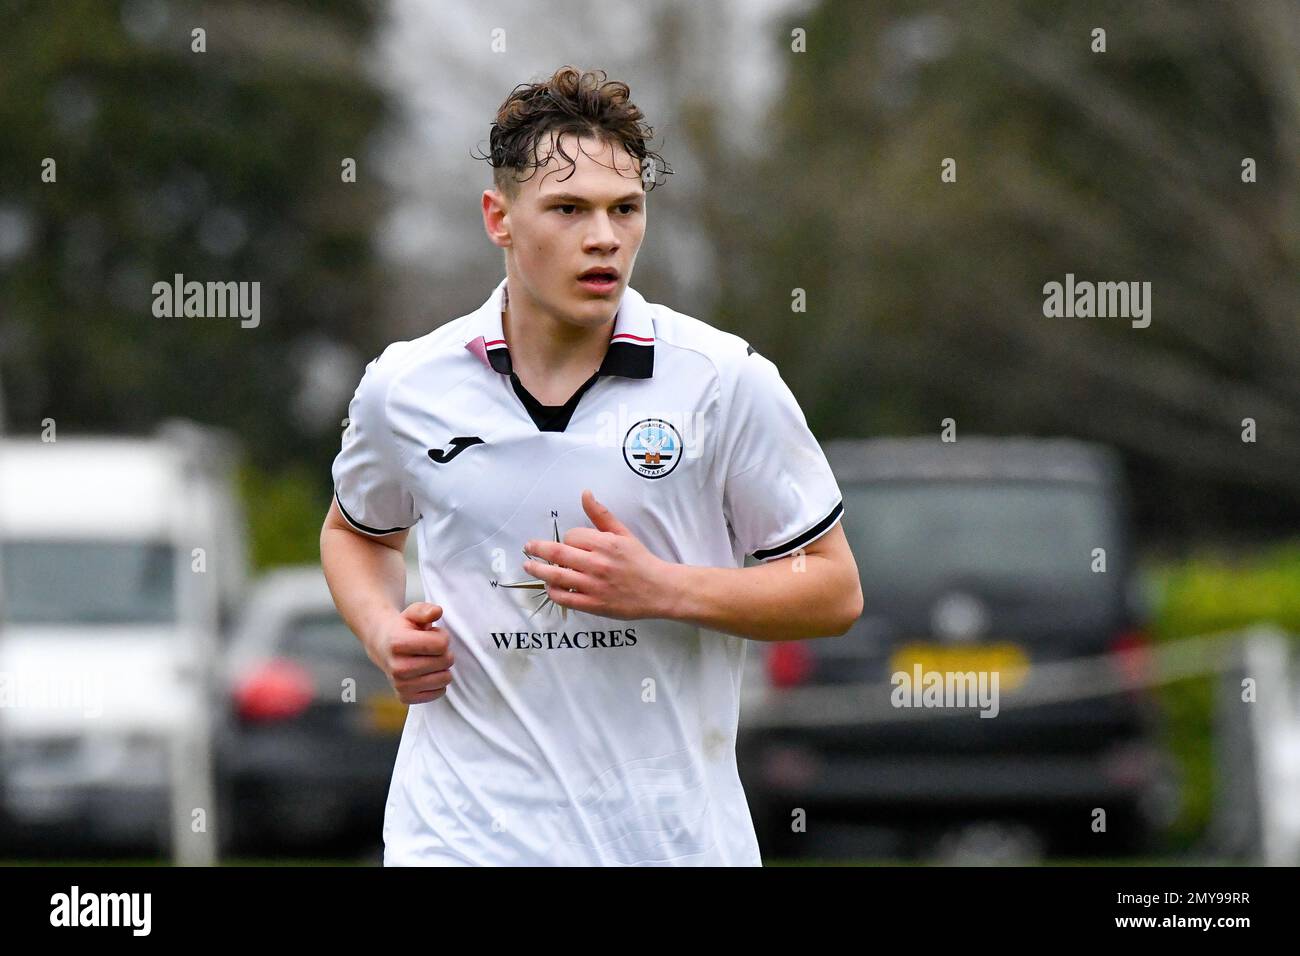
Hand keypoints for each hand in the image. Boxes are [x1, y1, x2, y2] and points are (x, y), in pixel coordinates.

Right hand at [367, 602, 454, 703]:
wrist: (382, 645)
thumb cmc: (403, 628)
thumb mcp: (413, 612)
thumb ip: (425, 610)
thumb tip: (437, 612)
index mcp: (398, 643)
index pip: (442, 644)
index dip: (442, 636)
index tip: (432, 634)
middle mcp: (397, 667)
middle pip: (445, 661)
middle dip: (444, 652)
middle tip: (430, 648)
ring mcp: (400, 685)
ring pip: (445, 679)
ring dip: (442, 667)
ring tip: (428, 659)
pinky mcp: (405, 697)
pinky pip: (439, 692)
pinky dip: (438, 682)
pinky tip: (426, 673)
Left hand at [522, 489, 677, 619]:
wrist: (658, 590)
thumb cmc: (640, 560)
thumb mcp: (623, 533)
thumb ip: (601, 515)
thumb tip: (585, 493)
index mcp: (605, 544)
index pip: (572, 536)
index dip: (567, 538)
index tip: (569, 542)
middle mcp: (597, 564)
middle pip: (558, 554)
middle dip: (538, 549)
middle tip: (528, 547)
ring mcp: (594, 586)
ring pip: (557, 576)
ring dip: (539, 570)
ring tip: (529, 565)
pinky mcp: (593, 605)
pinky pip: (565, 598)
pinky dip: (553, 592)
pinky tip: (549, 586)